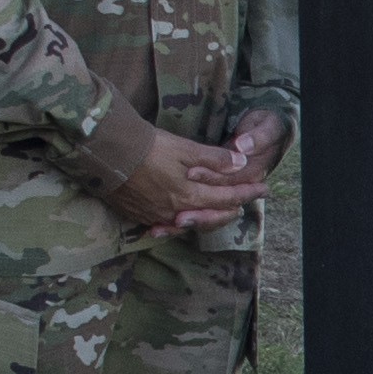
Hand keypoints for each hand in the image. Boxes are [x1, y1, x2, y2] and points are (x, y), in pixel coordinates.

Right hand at [143, 128, 281, 232]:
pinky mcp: (138, 215)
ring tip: (219, 213)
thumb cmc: (147, 148)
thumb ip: (214, 159)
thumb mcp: (184, 148)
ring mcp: (155, 216)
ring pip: (188, 223)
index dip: (248, 193)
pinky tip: (180, 221)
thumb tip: (241, 163)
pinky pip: (164, 226)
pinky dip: (178, 224)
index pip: (227, 198)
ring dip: (207, 218)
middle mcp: (174, 211)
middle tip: (245, 205)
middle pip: (210, 217)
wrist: (108, 153)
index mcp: (189, 195)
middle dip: (230, 210)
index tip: (264, 189)